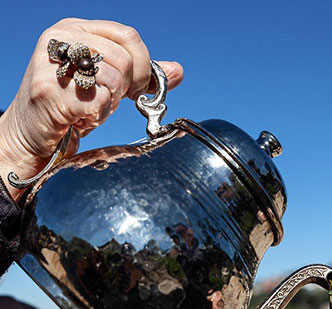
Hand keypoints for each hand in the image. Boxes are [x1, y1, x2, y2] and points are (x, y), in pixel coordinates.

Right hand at [0, 18, 183, 200]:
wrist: (32, 133)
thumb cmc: (73, 106)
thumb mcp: (109, 84)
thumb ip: (141, 75)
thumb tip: (177, 71)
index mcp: (77, 29)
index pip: (128, 36)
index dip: (142, 65)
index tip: (136, 87)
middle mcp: (62, 39)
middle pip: (124, 59)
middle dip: (127, 88)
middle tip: (110, 100)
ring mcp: (53, 63)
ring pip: (113, 78)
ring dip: (111, 103)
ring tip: (91, 108)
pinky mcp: (49, 91)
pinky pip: (98, 101)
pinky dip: (98, 116)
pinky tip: (81, 117)